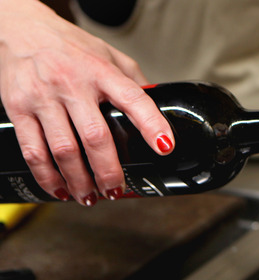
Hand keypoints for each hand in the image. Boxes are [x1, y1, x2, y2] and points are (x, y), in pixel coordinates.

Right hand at [0, 0, 173, 205]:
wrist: (20, 29)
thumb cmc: (70, 46)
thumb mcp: (110, 55)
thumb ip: (134, 81)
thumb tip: (161, 109)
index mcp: (102, 72)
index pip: (133, 98)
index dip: (152, 124)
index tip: (165, 146)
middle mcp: (72, 84)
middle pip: (95, 136)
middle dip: (109, 171)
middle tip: (116, 190)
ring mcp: (43, 98)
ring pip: (64, 150)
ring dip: (79, 180)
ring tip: (91, 196)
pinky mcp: (18, 109)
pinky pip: (33, 150)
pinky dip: (47, 176)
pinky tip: (59, 189)